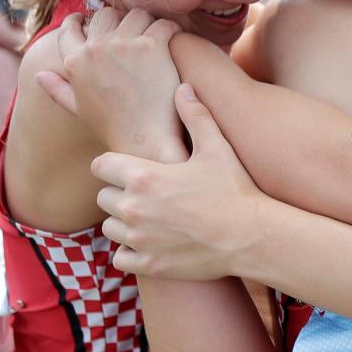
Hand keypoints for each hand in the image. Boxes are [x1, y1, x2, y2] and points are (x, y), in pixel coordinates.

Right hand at [36, 7, 184, 159]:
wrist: (143, 139)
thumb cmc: (113, 127)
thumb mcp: (78, 108)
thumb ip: (58, 89)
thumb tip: (38, 76)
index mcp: (75, 61)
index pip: (70, 28)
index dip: (80, 20)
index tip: (88, 18)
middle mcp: (95, 49)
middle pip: (107, 14)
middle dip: (121, 20)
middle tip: (135, 30)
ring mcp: (124, 45)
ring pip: (138, 13)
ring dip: (147, 22)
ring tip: (155, 34)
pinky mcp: (152, 46)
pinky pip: (163, 23)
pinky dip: (171, 28)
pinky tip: (173, 36)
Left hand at [92, 84, 264, 279]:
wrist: (250, 236)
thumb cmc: (234, 188)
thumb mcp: (217, 147)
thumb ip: (195, 115)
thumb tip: (183, 87)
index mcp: (143, 177)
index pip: (100, 165)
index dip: (114, 164)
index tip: (131, 167)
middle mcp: (133, 208)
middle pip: (102, 197)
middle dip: (120, 192)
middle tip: (148, 192)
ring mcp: (138, 240)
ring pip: (110, 227)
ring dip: (124, 221)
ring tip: (151, 216)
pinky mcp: (148, 264)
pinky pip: (120, 257)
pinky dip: (131, 250)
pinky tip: (152, 241)